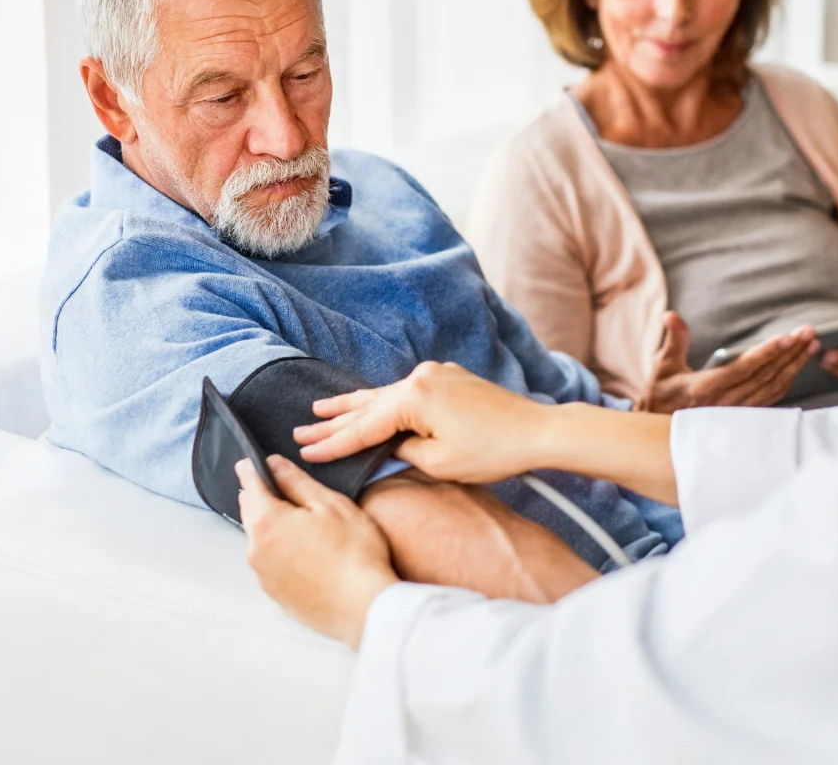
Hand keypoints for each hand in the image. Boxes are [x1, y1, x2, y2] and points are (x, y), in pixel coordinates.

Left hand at [236, 455, 397, 648]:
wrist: (363, 606)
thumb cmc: (352, 552)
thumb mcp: (329, 504)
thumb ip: (297, 482)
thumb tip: (275, 465)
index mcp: (267, 522)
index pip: (250, 486)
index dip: (250, 470)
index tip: (248, 462)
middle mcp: (256, 551)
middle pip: (251, 514)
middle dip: (260, 497)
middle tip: (273, 485)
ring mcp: (265, 577)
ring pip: (260, 540)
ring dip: (271, 526)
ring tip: (296, 519)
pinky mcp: (276, 596)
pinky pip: (271, 564)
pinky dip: (280, 551)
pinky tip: (303, 551)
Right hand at [294, 361, 549, 482]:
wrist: (537, 431)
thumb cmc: (493, 451)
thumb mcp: (438, 462)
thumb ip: (402, 453)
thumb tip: (386, 449)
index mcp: (415, 397)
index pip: (364, 427)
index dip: (334, 443)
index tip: (305, 452)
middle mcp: (421, 377)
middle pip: (368, 405)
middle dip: (334, 420)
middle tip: (301, 429)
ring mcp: (437, 374)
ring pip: (385, 395)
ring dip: (355, 406)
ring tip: (321, 409)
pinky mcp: (450, 379)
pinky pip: (406, 392)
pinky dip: (383, 402)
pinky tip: (369, 405)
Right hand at [639, 312, 817, 412]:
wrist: (661, 429)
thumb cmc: (662, 393)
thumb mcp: (663, 365)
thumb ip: (674, 339)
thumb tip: (670, 315)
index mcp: (705, 388)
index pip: (742, 369)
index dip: (766, 353)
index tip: (786, 338)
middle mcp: (725, 403)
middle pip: (765, 376)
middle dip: (789, 353)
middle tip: (808, 332)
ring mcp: (737, 411)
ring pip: (773, 387)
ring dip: (794, 365)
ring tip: (811, 344)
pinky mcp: (744, 415)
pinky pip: (772, 397)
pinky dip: (788, 380)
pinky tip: (798, 365)